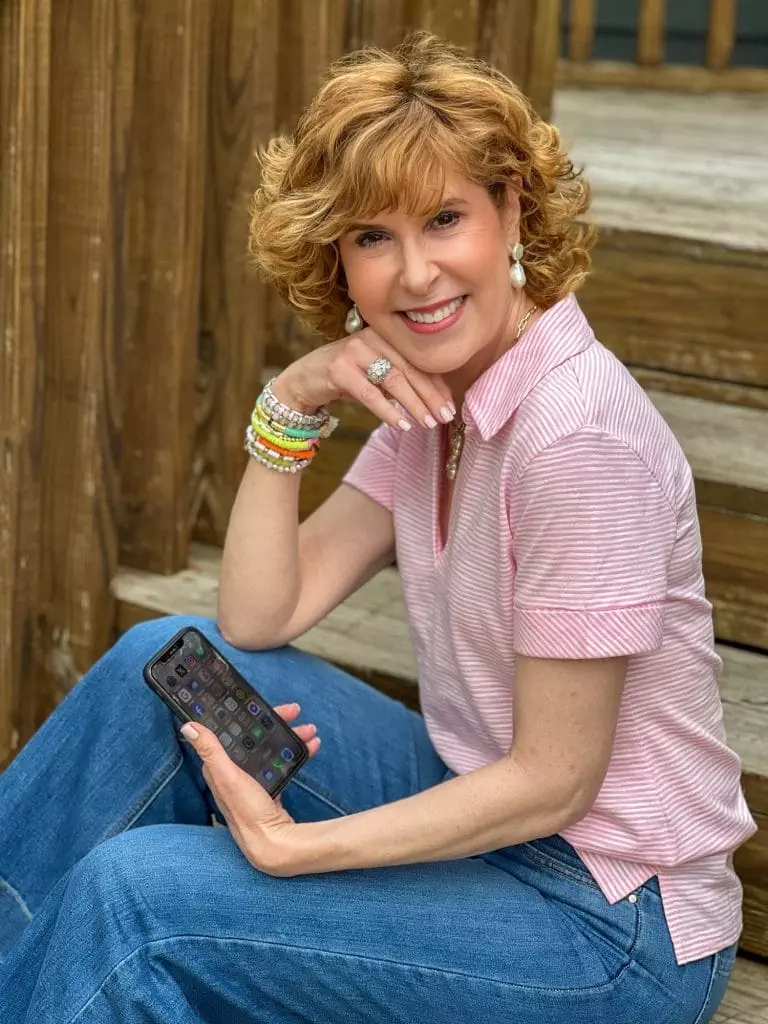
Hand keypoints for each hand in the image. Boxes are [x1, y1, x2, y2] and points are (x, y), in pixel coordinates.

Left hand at [180, 702, 319, 875]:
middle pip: (255, 740)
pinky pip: (284, 764)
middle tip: (294, 711)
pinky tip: (311, 748)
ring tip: (310, 731)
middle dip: (276, 724)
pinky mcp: (271, 792)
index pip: (231, 735)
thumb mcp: (229, 777)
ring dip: (291, 737)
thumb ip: (211, 751)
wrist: (276, 847)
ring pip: (273, 750)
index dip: (246, 717)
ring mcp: (255, 785)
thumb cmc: (249, 814)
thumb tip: (188, 726)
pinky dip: (297, 754)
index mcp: (221, 771)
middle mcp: (236, 777)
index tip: (263, 704)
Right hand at [273, 326, 455, 432]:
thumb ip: (401, 380)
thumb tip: (437, 401)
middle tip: (445, 417)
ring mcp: (355, 351)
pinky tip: (401, 425)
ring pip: (393, 380)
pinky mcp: (339, 369)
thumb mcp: (376, 374)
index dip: (437, 384)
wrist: (303, 378)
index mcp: (385, 335)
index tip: (450, 406)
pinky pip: (370, 394)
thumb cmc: (346, 377)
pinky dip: (388, 411)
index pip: (418, 361)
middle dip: (431, 396)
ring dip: (414, 404)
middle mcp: (372, 337)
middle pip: (410, 369)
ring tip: (428, 423)